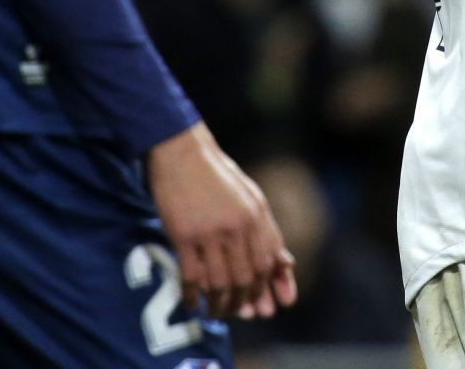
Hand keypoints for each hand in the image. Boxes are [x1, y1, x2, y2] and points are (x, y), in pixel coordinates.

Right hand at [147, 123, 298, 320]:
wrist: (181, 151)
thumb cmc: (216, 174)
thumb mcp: (251, 196)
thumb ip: (266, 229)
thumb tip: (283, 264)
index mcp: (256, 216)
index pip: (268, 262)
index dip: (268, 288)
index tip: (267, 306)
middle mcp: (236, 227)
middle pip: (245, 278)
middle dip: (244, 301)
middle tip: (240, 313)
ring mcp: (209, 233)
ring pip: (219, 283)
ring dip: (220, 304)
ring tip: (217, 312)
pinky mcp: (183, 236)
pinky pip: (191, 277)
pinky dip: (193, 296)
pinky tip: (193, 305)